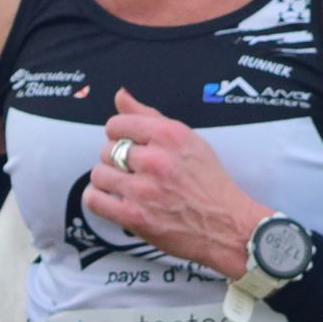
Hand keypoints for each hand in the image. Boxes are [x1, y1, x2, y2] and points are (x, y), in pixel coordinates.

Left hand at [84, 87, 270, 277]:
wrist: (227, 226)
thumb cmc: (209, 183)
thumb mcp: (187, 140)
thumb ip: (149, 116)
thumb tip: (120, 95)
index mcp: (169, 135)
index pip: (117, 124)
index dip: (119, 135)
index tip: (128, 146)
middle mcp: (155, 159)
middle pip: (107, 150)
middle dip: (117, 160)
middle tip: (135, 171)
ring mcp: (144, 189)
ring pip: (99, 174)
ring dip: (108, 181)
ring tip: (126, 187)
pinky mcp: (135, 217)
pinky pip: (94, 200)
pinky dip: (98, 200)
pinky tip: (113, 200)